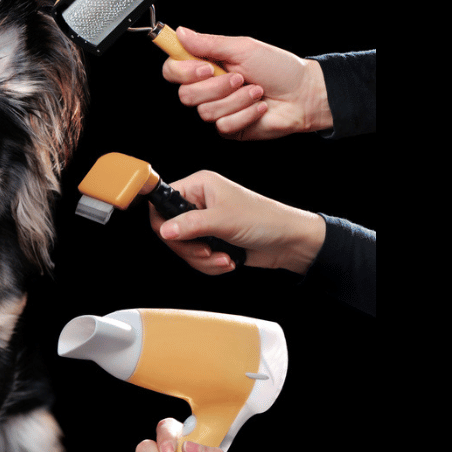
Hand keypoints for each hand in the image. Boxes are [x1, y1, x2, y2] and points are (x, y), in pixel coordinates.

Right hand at [148, 171, 325, 274]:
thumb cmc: (264, 219)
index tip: (175, 236)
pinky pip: (196, 259)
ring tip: (223, 257)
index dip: (164, 222)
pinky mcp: (211, 241)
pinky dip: (210, 265)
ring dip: (202, 260)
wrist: (289, 242)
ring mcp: (204, 223)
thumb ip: (190, 224)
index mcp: (199, 186)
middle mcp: (198, 203)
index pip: (162, 203)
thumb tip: (164, 230)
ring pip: (183, 248)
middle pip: (169, 231)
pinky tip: (227, 260)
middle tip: (206, 250)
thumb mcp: (224, 220)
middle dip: (189, 248)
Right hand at [161, 28, 330, 139]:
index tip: (204, 67)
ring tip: (256, 90)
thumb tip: (181, 33)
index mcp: (206, 66)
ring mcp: (217, 109)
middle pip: (185, 95)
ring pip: (206, 111)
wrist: (304, 93)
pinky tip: (259, 106)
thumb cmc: (279, 68)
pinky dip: (246, 113)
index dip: (182, 71)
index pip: (172, 70)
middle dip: (216, 87)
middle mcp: (208, 89)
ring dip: (236, 99)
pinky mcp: (228, 128)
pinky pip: (223, 125)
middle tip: (239, 77)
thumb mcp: (243, 48)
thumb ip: (209, 43)